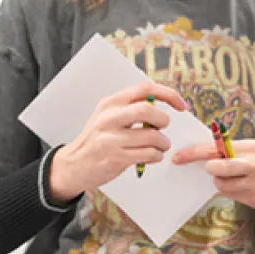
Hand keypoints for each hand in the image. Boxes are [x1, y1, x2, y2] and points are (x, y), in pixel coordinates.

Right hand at [49, 81, 187, 199]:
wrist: (74, 164)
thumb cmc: (96, 140)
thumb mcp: (107, 116)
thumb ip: (130, 108)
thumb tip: (159, 103)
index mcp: (110, 103)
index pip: (144, 89)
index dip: (168, 94)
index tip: (180, 105)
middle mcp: (110, 118)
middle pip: (147, 109)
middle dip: (163, 120)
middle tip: (162, 128)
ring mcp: (112, 139)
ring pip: (152, 136)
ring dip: (163, 143)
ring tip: (159, 146)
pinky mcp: (117, 158)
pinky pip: (149, 154)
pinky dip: (157, 156)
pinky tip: (152, 156)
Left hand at [171, 139, 254, 210]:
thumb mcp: (252, 150)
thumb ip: (230, 151)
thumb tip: (201, 152)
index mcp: (251, 147)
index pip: (215, 147)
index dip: (193, 153)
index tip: (178, 158)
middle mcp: (254, 164)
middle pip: (217, 167)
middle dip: (211, 170)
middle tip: (214, 170)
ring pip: (221, 184)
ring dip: (222, 182)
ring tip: (234, 179)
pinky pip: (231, 195)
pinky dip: (230, 191)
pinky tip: (242, 187)